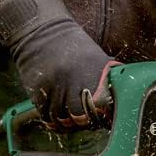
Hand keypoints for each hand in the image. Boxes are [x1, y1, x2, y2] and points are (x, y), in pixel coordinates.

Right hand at [0, 0, 114, 127]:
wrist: (40, 32)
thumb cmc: (72, 46)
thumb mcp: (95, 56)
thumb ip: (105, 77)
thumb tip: (117, 98)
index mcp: (92, 71)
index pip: (98, 106)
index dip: (99, 116)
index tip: (99, 119)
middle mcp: (74, 80)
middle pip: (79, 116)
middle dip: (82, 122)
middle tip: (84, 122)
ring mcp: (54, 86)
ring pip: (61, 119)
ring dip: (66, 124)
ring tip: (70, 122)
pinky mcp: (38, 90)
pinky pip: (45, 115)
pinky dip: (51, 121)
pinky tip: (56, 119)